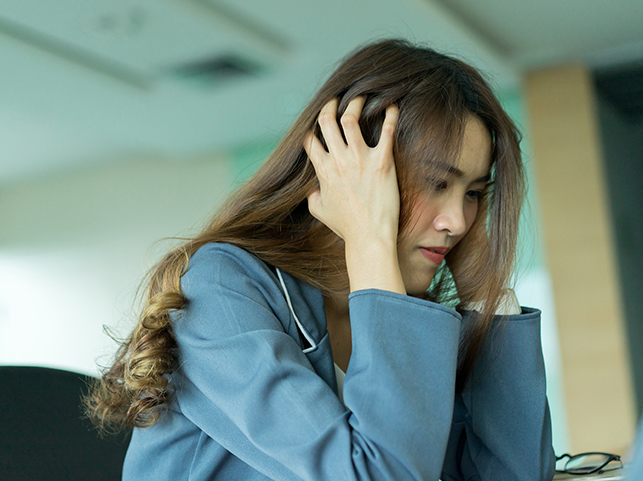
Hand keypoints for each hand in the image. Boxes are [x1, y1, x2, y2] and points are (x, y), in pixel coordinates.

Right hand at [304, 97, 404, 294]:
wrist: (369, 237)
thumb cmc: (347, 227)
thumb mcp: (321, 212)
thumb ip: (312, 196)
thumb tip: (312, 189)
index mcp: (323, 171)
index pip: (310, 140)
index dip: (312, 128)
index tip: (320, 123)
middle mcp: (338, 160)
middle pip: (327, 121)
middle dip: (330, 105)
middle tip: (337, 99)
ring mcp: (360, 159)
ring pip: (351, 119)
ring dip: (355, 103)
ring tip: (362, 96)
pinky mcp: (382, 162)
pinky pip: (386, 131)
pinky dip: (390, 115)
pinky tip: (392, 106)